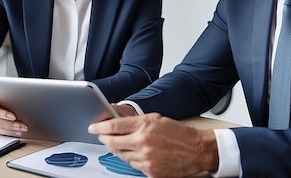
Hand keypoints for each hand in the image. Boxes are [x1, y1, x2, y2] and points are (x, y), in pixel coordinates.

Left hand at [88, 113, 218, 177]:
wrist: (196, 149)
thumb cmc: (179, 133)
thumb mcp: (156, 119)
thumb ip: (136, 121)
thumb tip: (118, 123)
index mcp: (144, 126)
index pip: (114, 126)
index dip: (100, 127)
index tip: (93, 127)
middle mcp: (142, 142)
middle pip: (112, 142)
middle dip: (104, 138)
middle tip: (101, 136)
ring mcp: (145, 159)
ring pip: (121, 156)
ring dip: (117, 149)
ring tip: (120, 144)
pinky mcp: (150, 171)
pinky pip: (132, 166)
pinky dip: (131, 160)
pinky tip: (134, 154)